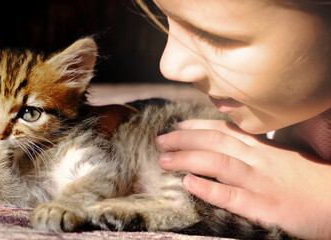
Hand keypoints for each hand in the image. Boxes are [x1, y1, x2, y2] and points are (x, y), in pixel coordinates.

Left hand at [156, 119, 330, 238]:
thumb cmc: (311, 179)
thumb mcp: (283, 158)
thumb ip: (257, 150)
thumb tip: (230, 145)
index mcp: (263, 148)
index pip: (224, 130)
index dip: (197, 126)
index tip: (177, 125)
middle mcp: (258, 160)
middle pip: (214, 142)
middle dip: (184, 139)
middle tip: (161, 141)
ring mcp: (259, 182)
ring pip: (218, 163)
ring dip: (187, 158)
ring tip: (165, 160)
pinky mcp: (263, 207)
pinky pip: (230, 196)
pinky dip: (207, 188)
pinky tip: (188, 183)